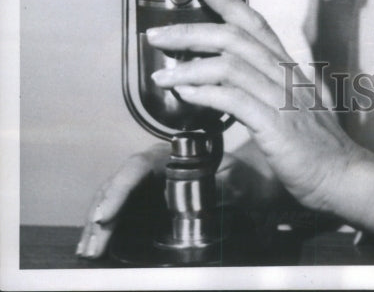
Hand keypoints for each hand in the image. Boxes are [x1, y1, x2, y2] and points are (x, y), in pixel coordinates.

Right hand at [75, 140, 282, 258]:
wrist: (252, 184)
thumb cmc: (245, 179)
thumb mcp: (240, 181)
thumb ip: (229, 184)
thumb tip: (222, 191)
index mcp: (173, 156)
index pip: (138, 167)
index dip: (119, 190)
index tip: (105, 216)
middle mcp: (154, 170)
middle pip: (119, 187)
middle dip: (101, 216)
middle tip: (91, 246)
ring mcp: (147, 189)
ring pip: (115, 203)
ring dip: (98, 228)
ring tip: (87, 251)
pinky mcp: (144, 207)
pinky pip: (120, 217)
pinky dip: (105, 232)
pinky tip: (92, 247)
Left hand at [146, 0, 365, 213]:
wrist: (345, 176)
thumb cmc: (319, 147)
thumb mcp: (297, 107)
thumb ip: (272, 92)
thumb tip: (238, 90)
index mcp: (289, 68)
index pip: (256, 24)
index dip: (228, 1)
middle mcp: (286, 75)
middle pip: (235, 38)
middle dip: (191, 31)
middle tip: (158, 35)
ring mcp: (282, 98)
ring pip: (230, 65)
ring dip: (190, 67)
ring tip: (162, 75)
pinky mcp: (276, 125)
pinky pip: (235, 100)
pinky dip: (206, 93)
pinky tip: (186, 94)